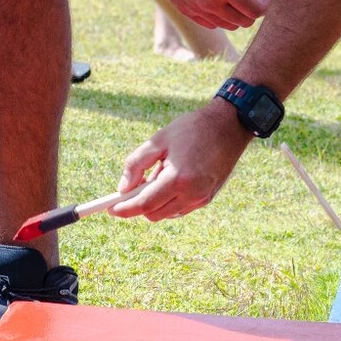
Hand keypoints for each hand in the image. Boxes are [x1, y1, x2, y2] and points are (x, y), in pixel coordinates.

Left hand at [110, 97, 253, 221]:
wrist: (229, 125)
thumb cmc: (192, 129)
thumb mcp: (158, 141)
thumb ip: (135, 164)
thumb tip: (122, 188)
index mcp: (178, 179)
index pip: (145, 205)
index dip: (125, 209)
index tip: (110, 209)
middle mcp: (193, 194)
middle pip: (154, 214)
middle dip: (138, 205)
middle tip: (133, 186)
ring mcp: (202, 198)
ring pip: (167, 213)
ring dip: (155, 202)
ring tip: (160, 173)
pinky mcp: (208, 198)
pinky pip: (180, 208)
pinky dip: (169, 201)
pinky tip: (171, 179)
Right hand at [135, 0, 273, 29]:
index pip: (256, 10)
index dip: (266, 2)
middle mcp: (209, 3)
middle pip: (244, 21)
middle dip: (253, 6)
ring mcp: (195, 9)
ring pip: (228, 25)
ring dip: (237, 11)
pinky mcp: (185, 10)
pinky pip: (211, 23)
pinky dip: (221, 14)